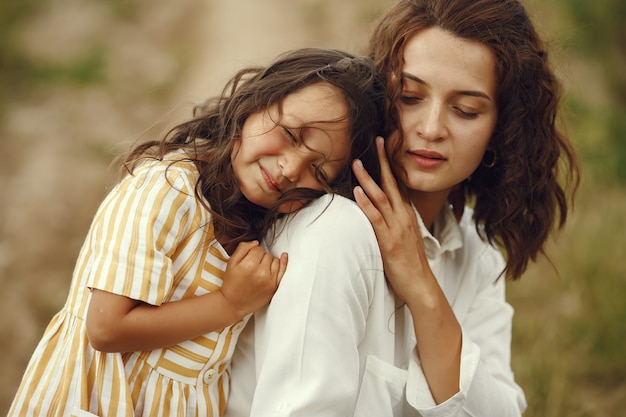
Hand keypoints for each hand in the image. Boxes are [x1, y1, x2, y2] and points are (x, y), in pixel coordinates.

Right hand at [220, 240, 286, 318]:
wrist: (233, 304)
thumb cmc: (232, 284)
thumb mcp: (231, 263)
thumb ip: (243, 248)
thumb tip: (255, 242)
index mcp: (249, 265)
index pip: (258, 249)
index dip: (252, 252)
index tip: (249, 258)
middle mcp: (261, 272)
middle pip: (267, 254)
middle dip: (260, 257)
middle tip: (252, 266)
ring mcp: (270, 280)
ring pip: (275, 260)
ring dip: (269, 262)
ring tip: (260, 269)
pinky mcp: (274, 287)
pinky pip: (283, 270)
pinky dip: (283, 263)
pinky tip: (283, 257)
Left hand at [351, 137, 431, 302]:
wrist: (421, 285)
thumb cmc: (409, 263)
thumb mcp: (404, 237)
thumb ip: (395, 222)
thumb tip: (384, 211)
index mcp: (406, 214)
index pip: (398, 183)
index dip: (391, 164)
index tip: (385, 146)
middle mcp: (403, 216)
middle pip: (392, 183)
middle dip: (382, 161)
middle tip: (375, 140)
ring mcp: (397, 227)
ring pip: (381, 197)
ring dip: (368, 178)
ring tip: (357, 162)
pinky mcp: (389, 240)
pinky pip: (376, 218)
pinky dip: (367, 203)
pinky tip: (358, 192)